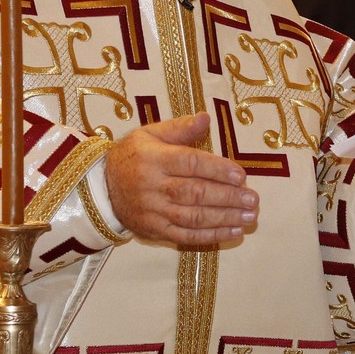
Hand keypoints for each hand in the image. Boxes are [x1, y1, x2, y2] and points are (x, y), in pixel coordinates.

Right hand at [106, 113, 255, 245]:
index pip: (190, 163)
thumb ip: (180, 127)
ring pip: (193, 217)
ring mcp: (153, 212)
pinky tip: (233, 233)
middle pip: (195, 193)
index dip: (217, 169)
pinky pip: (185, 236)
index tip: (241, 175)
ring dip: (225, 219)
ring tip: (249, 216)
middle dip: (227, 197)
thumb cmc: (133, 156)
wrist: (101, 188)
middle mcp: (152, 186)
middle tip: (253, 199)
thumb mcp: (150, 134)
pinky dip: (211, 236)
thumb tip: (206, 117)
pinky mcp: (154, 231)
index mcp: (153, 159)